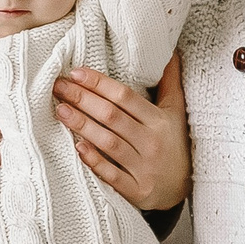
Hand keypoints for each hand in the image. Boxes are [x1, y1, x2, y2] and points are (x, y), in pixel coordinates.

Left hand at [52, 54, 189, 210]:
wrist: (185, 188)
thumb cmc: (175, 144)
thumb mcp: (176, 112)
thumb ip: (170, 83)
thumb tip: (171, 52)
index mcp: (159, 121)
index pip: (124, 97)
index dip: (99, 83)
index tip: (76, 72)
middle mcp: (152, 142)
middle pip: (112, 117)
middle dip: (83, 99)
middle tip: (59, 87)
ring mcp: (145, 168)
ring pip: (109, 143)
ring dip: (82, 125)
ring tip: (60, 110)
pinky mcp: (138, 191)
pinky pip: (113, 175)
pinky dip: (95, 161)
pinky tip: (78, 148)